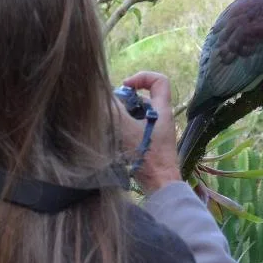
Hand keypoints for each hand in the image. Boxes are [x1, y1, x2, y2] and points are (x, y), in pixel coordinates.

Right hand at [117, 71, 181, 194]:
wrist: (160, 185)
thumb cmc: (148, 156)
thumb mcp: (127, 129)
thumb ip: (114, 110)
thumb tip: (100, 96)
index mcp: (162, 110)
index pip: (159, 81)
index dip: (142, 77)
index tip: (126, 87)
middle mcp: (161, 118)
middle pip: (143, 98)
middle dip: (125, 101)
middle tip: (110, 109)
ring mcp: (156, 132)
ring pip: (137, 115)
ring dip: (122, 117)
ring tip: (108, 124)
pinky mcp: (150, 145)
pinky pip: (135, 130)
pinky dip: (123, 130)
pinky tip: (111, 138)